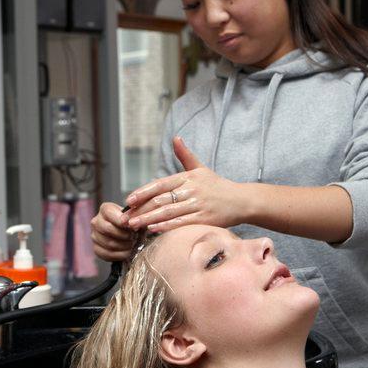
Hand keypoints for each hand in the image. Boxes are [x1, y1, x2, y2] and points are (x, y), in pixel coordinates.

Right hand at [90, 201, 136, 261]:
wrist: (131, 235)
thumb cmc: (133, 223)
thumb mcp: (136, 217)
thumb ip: (135, 217)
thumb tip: (133, 222)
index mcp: (105, 209)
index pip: (109, 212)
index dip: (121, 220)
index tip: (131, 226)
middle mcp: (96, 221)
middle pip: (108, 229)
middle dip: (124, 235)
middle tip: (135, 237)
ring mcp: (94, 236)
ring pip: (109, 243)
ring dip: (124, 245)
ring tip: (133, 244)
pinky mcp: (96, 249)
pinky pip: (107, 254)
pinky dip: (120, 255)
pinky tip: (128, 252)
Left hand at [122, 137, 244, 233]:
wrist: (241, 200)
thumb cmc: (217, 186)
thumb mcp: (201, 168)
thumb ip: (185, 154)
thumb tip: (176, 137)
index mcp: (188, 177)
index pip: (160, 184)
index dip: (143, 192)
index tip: (129, 200)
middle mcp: (192, 190)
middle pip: (161, 200)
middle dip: (141, 210)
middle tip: (126, 218)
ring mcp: (198, 205)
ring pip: (169, 212)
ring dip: (149, 219)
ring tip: (134, 225)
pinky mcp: (205, 219)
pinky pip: (182, 223)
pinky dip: (166, 226)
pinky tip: (153, 229)